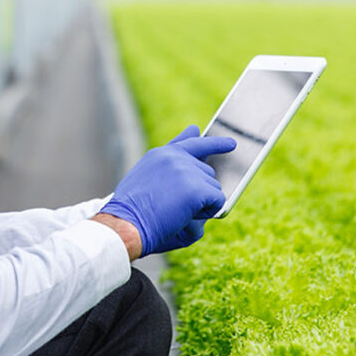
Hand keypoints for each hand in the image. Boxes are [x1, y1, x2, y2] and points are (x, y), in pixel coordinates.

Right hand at [100, 125, 235, 256]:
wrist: (124, 225)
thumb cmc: (133, 210)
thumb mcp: (147, 177)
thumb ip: (172, 158)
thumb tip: (196, 130)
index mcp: (160, 155)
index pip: (192, 142)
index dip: (214, 143)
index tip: (231, 143)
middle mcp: (174, 157)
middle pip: (207, 172)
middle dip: (198, 191)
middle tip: (174, 206)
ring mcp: (186, 171)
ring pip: (213, 187)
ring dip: (201, 203)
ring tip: (175, 212)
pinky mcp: (196, 189)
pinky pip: (217, 200)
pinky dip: (207, 212)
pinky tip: (186, 216)